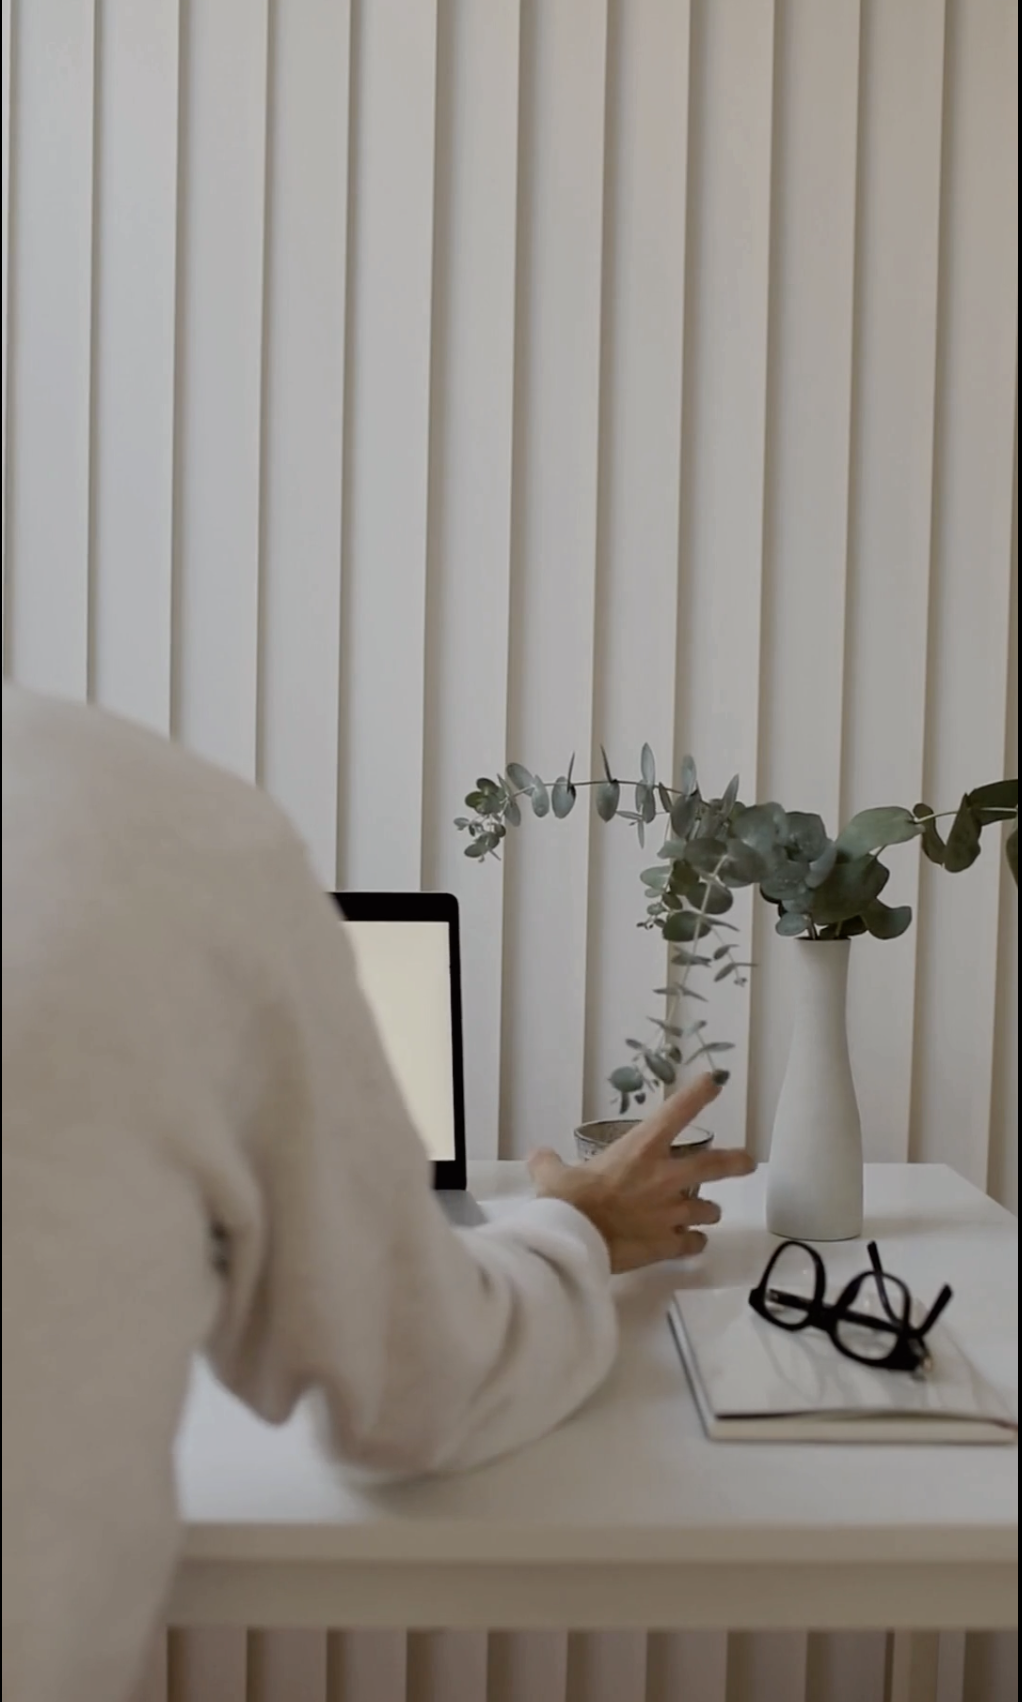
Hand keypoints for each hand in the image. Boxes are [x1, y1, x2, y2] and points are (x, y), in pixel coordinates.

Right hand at [527, 1073, 754, 1273]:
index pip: (677, 1112)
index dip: (699, 1093)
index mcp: (640, 1149)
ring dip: (706, 1210)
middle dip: (736, 1162)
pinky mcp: (670, 1244)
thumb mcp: (552, 1176)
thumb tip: (539, 1155)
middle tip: (747, 1162)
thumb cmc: (567, 1201)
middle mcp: (665, 1178)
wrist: (574, 1243)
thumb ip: (549, 1163)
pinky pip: (694, 1244)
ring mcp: (672, 1213)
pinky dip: (693, 1243)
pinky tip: (687, 1244)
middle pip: (716, 1165)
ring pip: (709, 1210)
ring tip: (702, 1213)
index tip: (716, 1081)